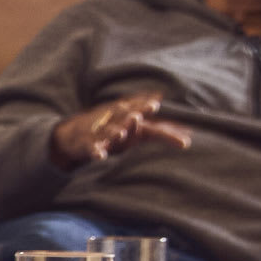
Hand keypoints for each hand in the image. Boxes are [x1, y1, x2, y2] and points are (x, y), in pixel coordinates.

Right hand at [49, 94, 193, 167]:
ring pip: (109, 132)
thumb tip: (189, 129)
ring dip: (116, 131)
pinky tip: (100, 156)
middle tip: (145, 110)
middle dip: (134, 114)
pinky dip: (96, 152)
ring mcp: (100, 133)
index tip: (157, 105)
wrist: (71, 135)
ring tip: (121, 132)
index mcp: (127, 117)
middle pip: (125, 117)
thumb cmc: (111, 131)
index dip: (147, 109)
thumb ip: (160, 129)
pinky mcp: (87, 146)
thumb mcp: (134, 130)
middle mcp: (114, 122)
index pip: (140, 113)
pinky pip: (92, 150)